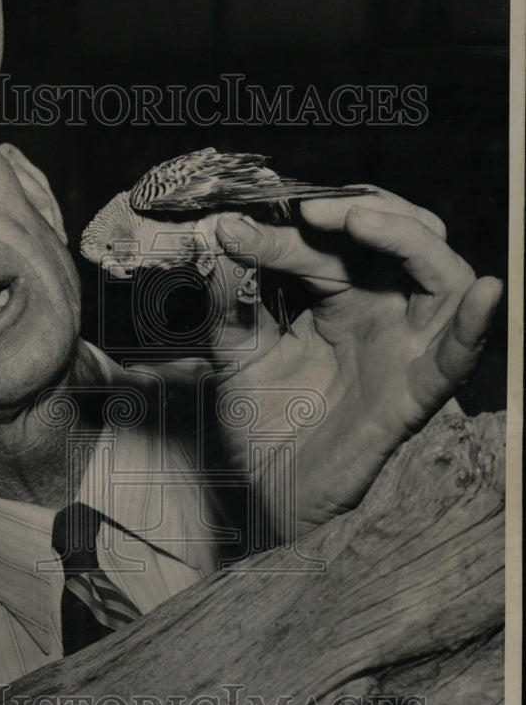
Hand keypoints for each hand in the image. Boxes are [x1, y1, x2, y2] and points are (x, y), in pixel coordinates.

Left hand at [209, 187, 502, 532]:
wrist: (265, 495)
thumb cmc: (260, 423)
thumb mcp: (237, 353)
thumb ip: (231, 304)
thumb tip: (220, 241)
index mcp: (339, 298)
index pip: (326, 245)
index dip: (283, 233)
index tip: (231, 231)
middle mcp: (380, 313)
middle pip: (398, 237)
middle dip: (358, 211)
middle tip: (309, 209)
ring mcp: (403, 349)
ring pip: (440, 274)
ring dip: (406, 238)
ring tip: (359, 221)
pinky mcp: (415, 394)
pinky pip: (458, 357)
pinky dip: (474, 325)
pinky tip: (485, 291)